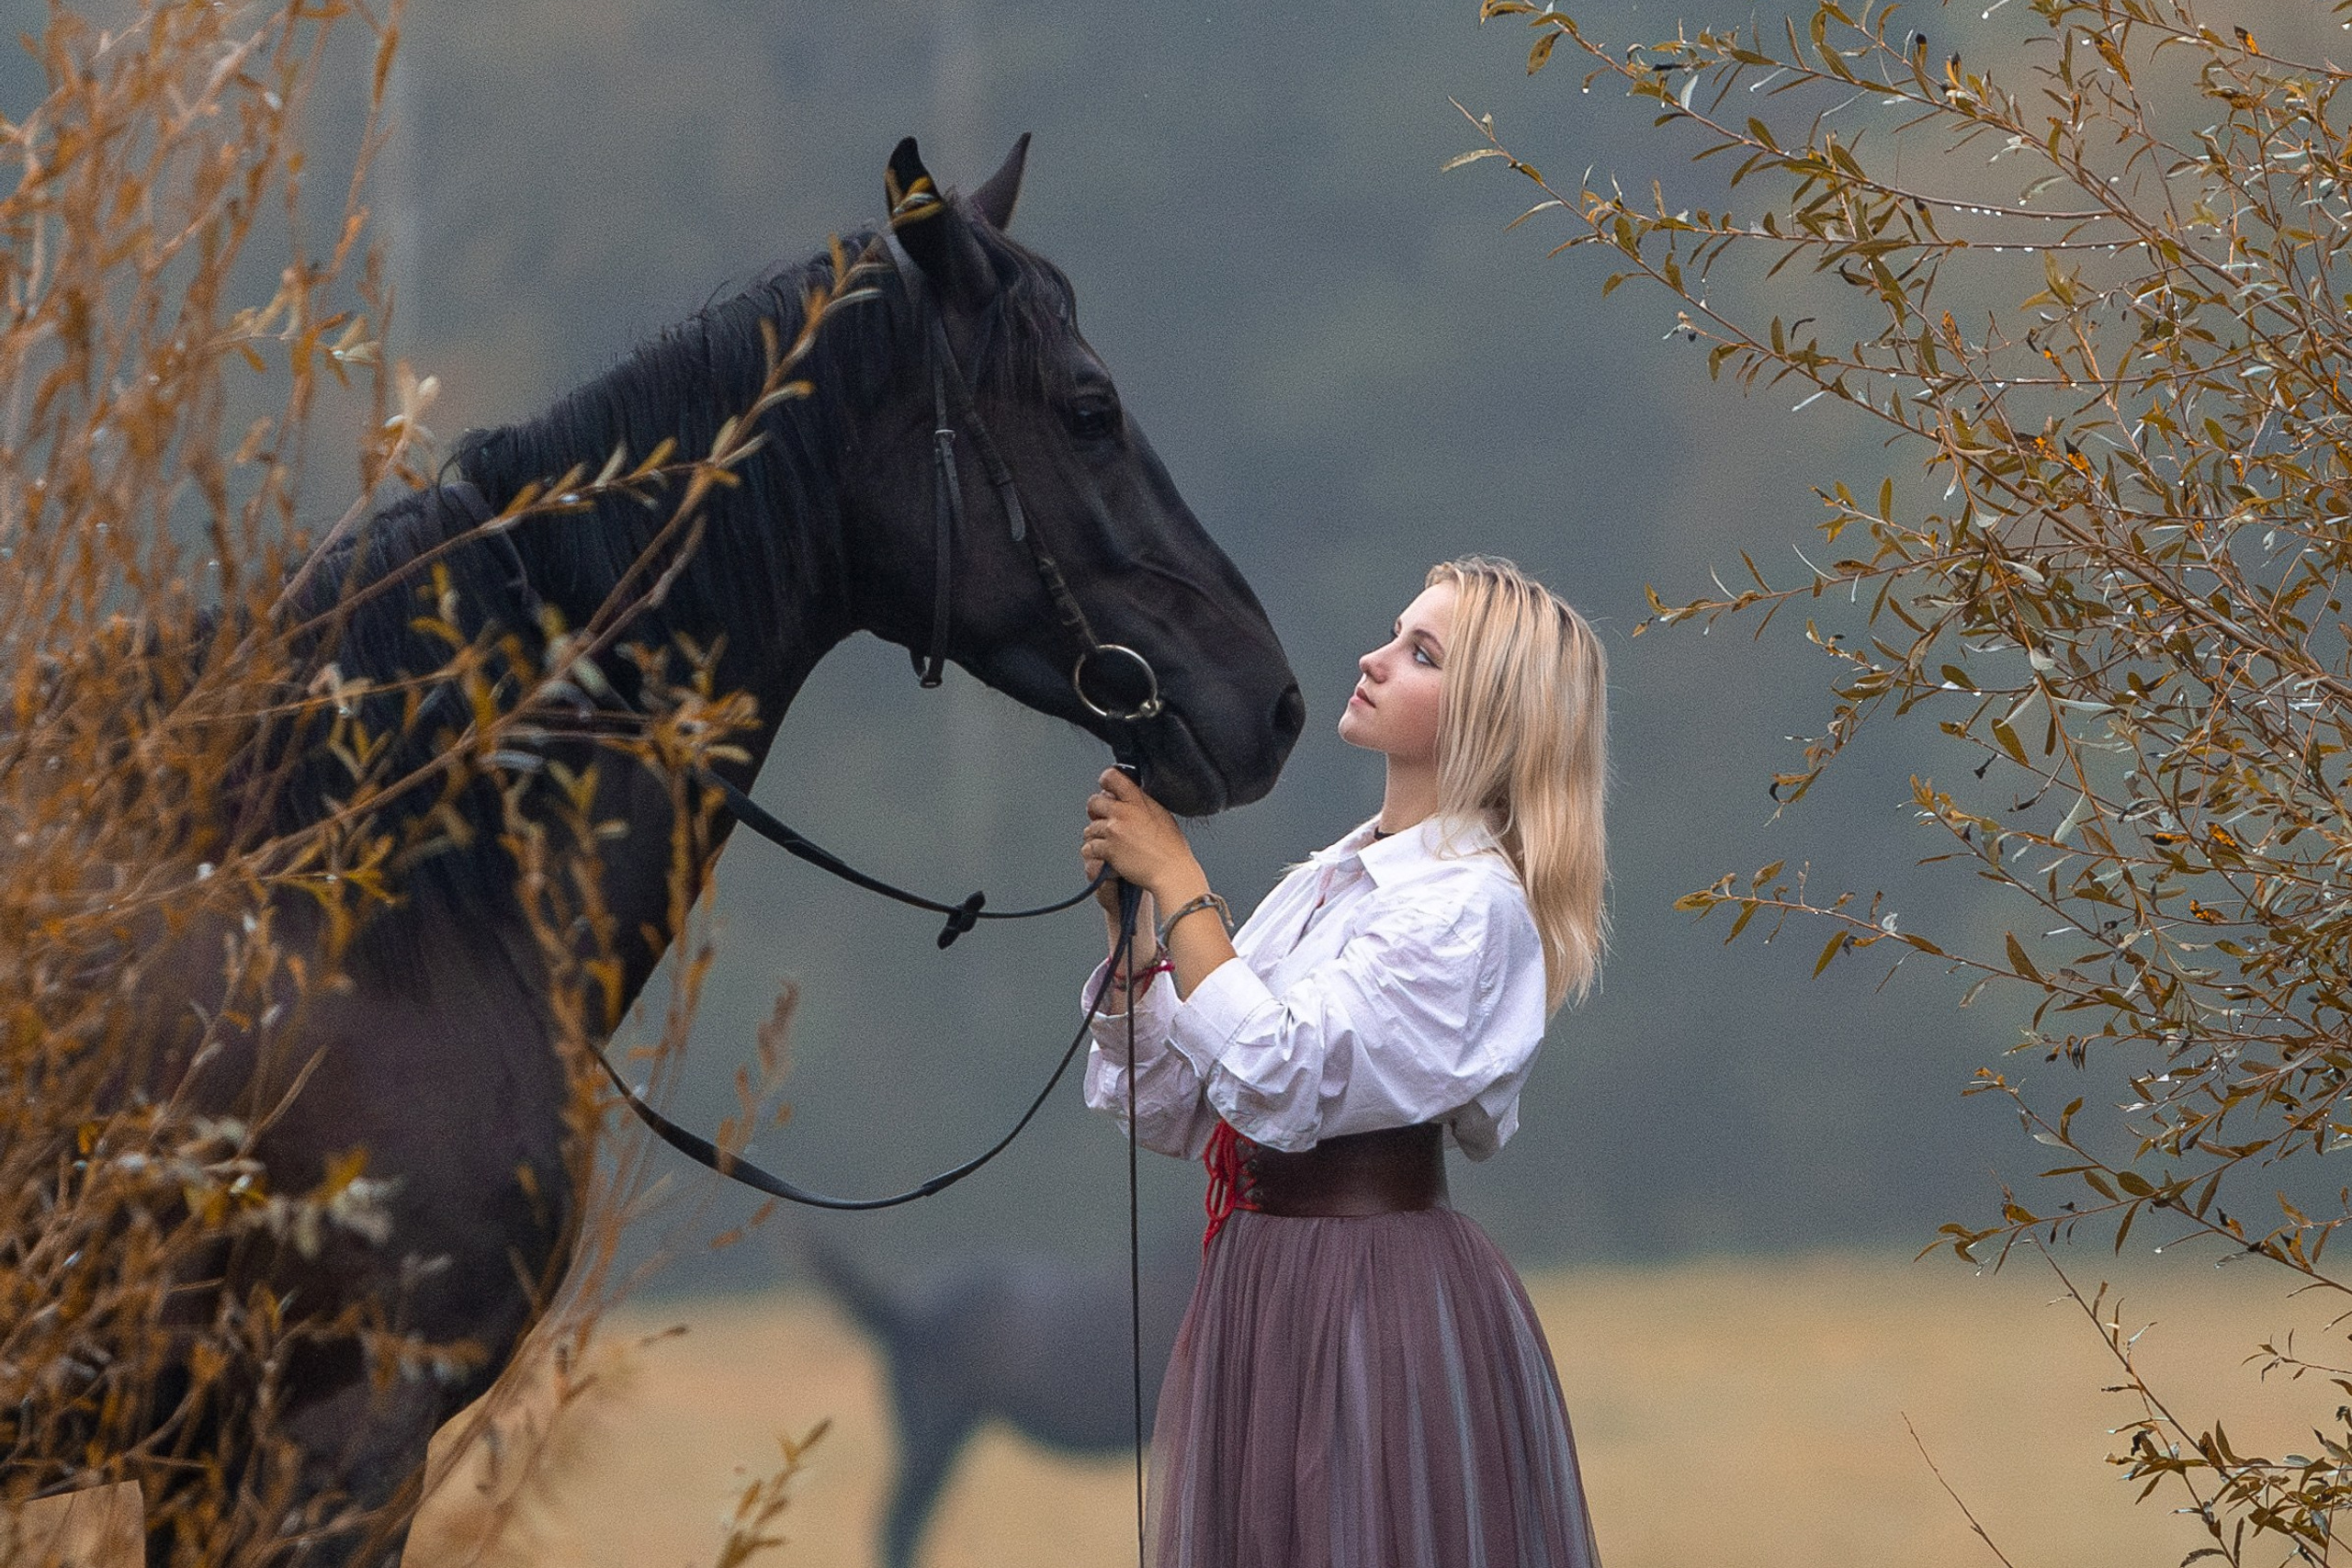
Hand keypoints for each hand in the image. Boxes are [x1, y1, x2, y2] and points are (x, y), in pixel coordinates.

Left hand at [1080, 767, 1206, 908]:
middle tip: (1102, 820)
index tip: (1106, 790)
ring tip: (1108, 844)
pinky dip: (1095, 853)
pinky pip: (1090, 847)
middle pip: (1093, 802)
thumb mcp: (1161, 814)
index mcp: (1138, 800)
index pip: (1111, 777)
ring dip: (1096, 836)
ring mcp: (1114, 830)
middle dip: (1095, 812)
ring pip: (1090, 828)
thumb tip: (1131, 796)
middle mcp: (1123, 812)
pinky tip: (1105, 857)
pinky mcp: (1108, 849)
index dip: (1105, 781)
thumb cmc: (1172, 848)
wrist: (1171, 872)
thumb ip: (1143, 802)